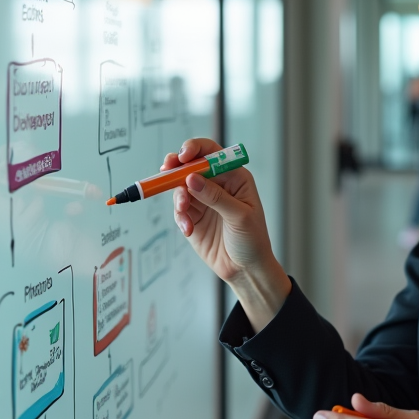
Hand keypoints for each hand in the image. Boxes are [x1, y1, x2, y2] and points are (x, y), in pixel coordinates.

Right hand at [167, 138, 289, 330]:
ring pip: (180, 186)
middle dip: (175, 166)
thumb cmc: (252, 240)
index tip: (182, 156)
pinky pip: (178, 209)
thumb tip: (192, 178)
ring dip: (178, 197)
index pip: (212, 153)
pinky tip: (189, 229)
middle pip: (190, 165)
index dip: (195, 149)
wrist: (245, 270)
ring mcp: (203, 200)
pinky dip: (180, 217)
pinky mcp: (192, 216)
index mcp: (235, 176)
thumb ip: (216, 197)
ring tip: (184, 211)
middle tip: (165, 170)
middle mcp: (217, 184)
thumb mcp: (239, 216)